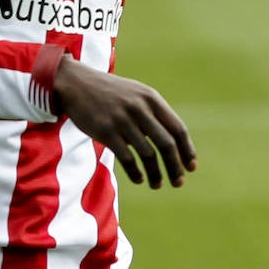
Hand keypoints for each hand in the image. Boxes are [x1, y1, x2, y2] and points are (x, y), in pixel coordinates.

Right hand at [54, 58, 195, 187]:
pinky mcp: (105, 131)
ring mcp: (122, 120)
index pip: (178, 129)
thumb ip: (155, 114)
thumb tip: (175, 143)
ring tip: (157, 185)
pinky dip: (136, 172)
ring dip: (155, 174)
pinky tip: (140, 179)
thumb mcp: (137, 95)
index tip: (191, 167)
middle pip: (166, 144)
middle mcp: (140, 109)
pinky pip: (127, 158)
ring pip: (147, 154)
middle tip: (179, 183)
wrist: (77, 84)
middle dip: (175, 166)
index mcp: (152, 99)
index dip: (187, 150)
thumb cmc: (112, 93)